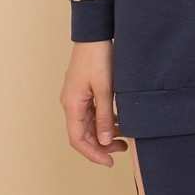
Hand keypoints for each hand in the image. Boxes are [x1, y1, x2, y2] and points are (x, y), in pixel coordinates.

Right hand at [60, 40, 127, 166]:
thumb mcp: (105, 88)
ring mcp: (76, 96)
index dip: (94, 154)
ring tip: (123, 136)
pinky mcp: (83, 89)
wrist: (95, 32)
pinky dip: (103, 119)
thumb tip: (104, 142)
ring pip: (88, 123)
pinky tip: (118, 120)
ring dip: (103, 132)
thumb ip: (104, 116)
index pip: (78, 140)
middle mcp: (71, 103)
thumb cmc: (98, 56)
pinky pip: (91, 112)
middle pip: (83, 134)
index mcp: (72, 105)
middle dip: (101, 145)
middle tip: (123, 149)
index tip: (110, 162)